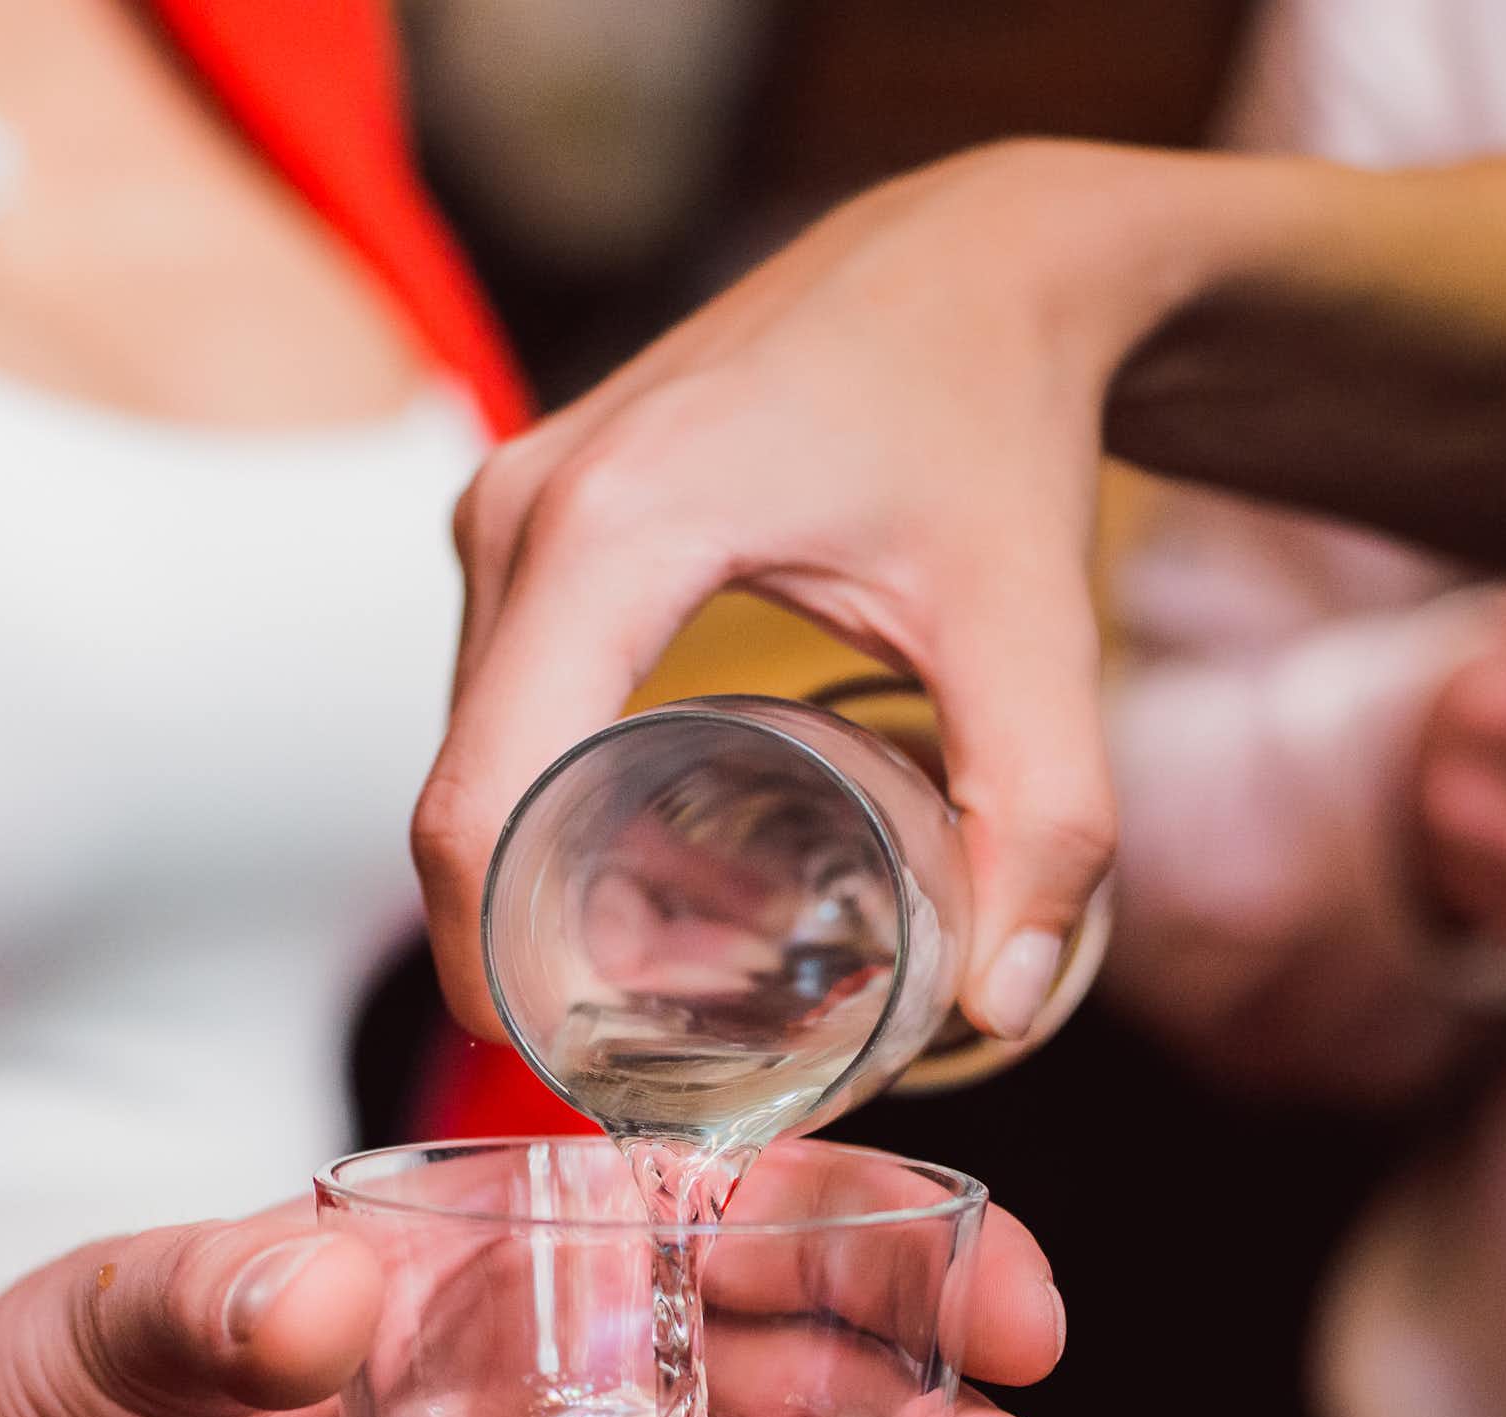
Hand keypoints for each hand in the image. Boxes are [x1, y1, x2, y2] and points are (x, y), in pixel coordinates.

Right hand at [413, 142, 1196, 1049]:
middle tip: (647, 1045)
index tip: (571, 1068)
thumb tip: (1004, 1002)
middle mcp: (524, 510)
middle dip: (528, 944)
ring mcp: (508, 505)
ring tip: (663, 967)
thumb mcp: (1034, 628)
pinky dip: (547, 795)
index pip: (483, 800)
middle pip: (464, 793)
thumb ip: (1041, 819)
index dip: (497, 964)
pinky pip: (495, 694)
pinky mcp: (525, 517)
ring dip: (534, 874)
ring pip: (473, 751)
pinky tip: (641, 862)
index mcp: (612, 532)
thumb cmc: (993, 421)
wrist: (972, 259)